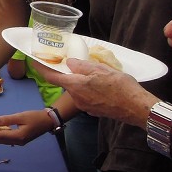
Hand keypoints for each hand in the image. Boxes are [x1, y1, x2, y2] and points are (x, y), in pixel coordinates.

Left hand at [0, 109, 51, 145]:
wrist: (48, 121)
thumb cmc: (35, 117)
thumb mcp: (20, 116)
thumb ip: (7, 119)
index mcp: (18, 136)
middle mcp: (18, 142)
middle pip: (0, 140)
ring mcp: (20, 142)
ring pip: (3, 140)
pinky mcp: (22, 140)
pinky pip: (8, 139)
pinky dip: (1, 135)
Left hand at [40, 59, 156, 128]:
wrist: (138, 108)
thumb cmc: (120, 87)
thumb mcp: (101, 70)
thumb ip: (82, 66)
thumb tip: (69, 63)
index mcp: (75, 86)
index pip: (51, 76)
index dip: (41, 67)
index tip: (34, 60)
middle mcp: (76, 98)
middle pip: (67, 83)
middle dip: (69, 74)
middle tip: (77, 64)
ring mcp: (85, 106)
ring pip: (78, 90)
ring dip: (82, 82)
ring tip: (97, 74)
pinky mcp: (94, 111)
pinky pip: (87, 97)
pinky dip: (90, 90)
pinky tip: (103, 86)